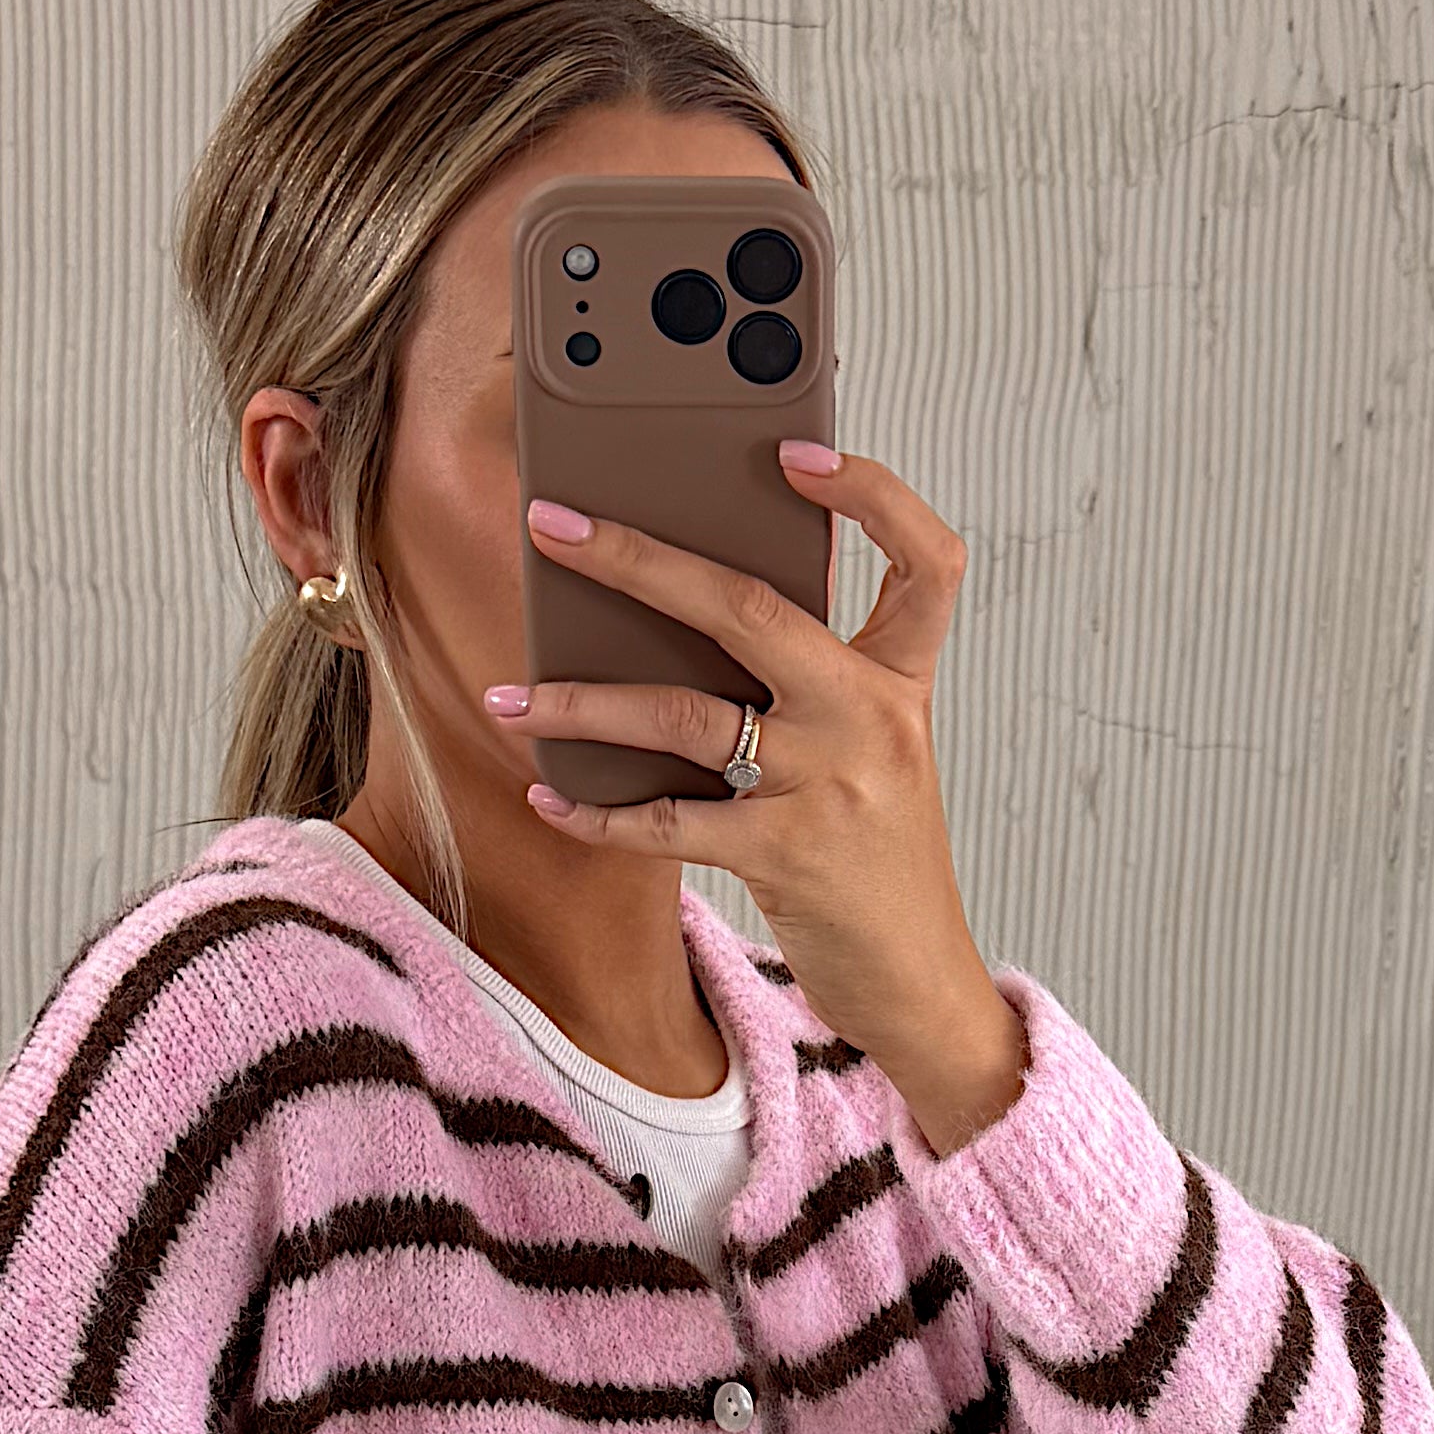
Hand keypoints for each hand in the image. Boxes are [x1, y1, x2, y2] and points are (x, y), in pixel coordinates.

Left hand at [492, 449, 1029, 1153]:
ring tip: (509, 693)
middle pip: (750, 605)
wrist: (921, 984)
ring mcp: (831, 785)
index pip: (924, 558)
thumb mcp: (873, 757)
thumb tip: (679, 619)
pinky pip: (669, 820)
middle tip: (554, 524)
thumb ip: (806, 687)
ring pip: (686, 712)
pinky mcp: (788, 856)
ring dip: (582, 699)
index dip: (871, 493)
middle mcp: (871, 718)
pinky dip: (599, 811)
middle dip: (637, 557)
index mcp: (899, 681)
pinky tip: (551, 795)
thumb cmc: (878, 862)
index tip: (794, 450)